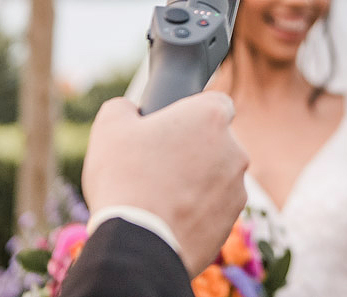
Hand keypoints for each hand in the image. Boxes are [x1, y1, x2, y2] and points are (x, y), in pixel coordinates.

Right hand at [82, 94, 248, 274]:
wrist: (138, 245)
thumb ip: (124, 107)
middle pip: (215, 141)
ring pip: (216, 176)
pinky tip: (168, 216)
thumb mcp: (110, 127)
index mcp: (211, 117)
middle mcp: (234, 150)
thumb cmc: (125, 179)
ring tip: (159, 194)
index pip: (215, 102)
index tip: (171, 127)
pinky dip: (196, 210)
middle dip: (192, 149)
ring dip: (195, 181)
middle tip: (157, 163)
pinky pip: (213, 207)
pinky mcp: (230, 222)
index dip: (192, 112)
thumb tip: (129, 110)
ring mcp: (236, 188)